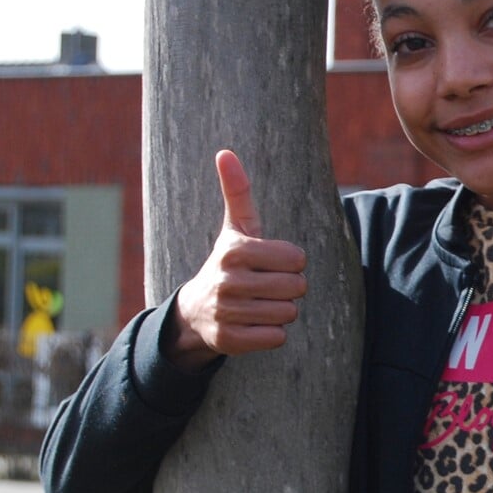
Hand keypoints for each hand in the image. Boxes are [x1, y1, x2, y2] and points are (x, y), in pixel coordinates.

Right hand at [166, 150, 308, 369]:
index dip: (292, 263)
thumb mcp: (234, 228)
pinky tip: (255, 323)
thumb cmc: (228, 264)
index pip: (297, 259)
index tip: (273, 264)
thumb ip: (237, 192)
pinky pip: (276, 338)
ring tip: (260, 304)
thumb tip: (225, 152)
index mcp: (235, 250)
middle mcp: (228, 281)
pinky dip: (273, 333)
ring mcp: (227, 312)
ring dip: (282, 311)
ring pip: (288, 313)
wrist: (195, 312)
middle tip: (268, 286)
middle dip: (291, 288)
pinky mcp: (229, 340)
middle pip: (296, 287)